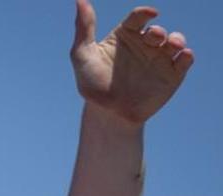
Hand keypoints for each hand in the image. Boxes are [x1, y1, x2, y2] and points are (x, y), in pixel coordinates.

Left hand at [71, 0, 194, 125]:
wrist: (107, 114)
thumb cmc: (92, 83)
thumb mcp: (82, 55)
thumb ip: (84, 28)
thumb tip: (79, 1)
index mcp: (126, 35)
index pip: (138, 17)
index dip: (144, 13)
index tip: (148, 14)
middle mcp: (145, 44)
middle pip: (157, 30)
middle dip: (158, 32)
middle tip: (154, 37)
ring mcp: (159, 59)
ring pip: (175, 41)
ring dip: (177, 39)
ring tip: (172, 45)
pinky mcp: (172, 74)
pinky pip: (184, 60)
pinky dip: (186, 55)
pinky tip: (181, 55)